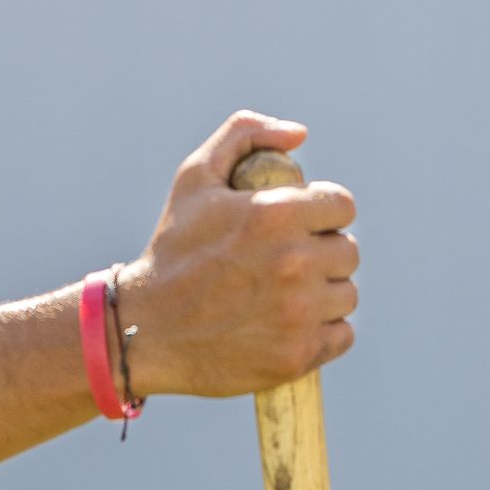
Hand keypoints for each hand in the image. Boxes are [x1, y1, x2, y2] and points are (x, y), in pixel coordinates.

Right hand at [117, 112, 358, 399]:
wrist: (141, 329)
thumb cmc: (172, 251)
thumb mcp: (194, 178)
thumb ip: (244, 136)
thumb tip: (299, 134)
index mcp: (275, 214)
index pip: (341, 206)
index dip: (320, 214)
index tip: (297, 228)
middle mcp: (293, 262)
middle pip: (347, 252)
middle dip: (320, 254)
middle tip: (283, 266)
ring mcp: (298, 313)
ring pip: (345, 295)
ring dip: (323, 294)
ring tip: (282, 297)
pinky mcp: (297, 355)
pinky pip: (341, 335)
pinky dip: (321, 333)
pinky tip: (287, 326)